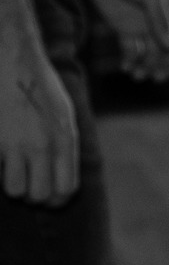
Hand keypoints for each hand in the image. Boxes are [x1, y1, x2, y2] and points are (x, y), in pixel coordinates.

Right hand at [0, 47, 78, 203]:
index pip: (67, 189)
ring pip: (15, 191)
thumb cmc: (41, 89)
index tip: (49, 196)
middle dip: (34, 196)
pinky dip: (0, 171)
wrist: (15, 65)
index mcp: (66, 140)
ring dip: (14, 185)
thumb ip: (65, 146)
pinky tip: (3, 157)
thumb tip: (62, 178)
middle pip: (40, 196)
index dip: (57, 199)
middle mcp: (44, 146)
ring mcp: (17, 144)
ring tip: (14, 171)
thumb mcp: (64, 116)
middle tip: (30, 184)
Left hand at [82, 0, 168, 81]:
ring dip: (147, 66)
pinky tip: (125, 66)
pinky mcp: (124, 25)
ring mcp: (144, 22)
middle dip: (164, 66)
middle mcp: (163, 18)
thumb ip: (160, 20)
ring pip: (153, 53)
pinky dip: (131, 60)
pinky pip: (133, 49)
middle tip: (151, 75)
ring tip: (135, 73)